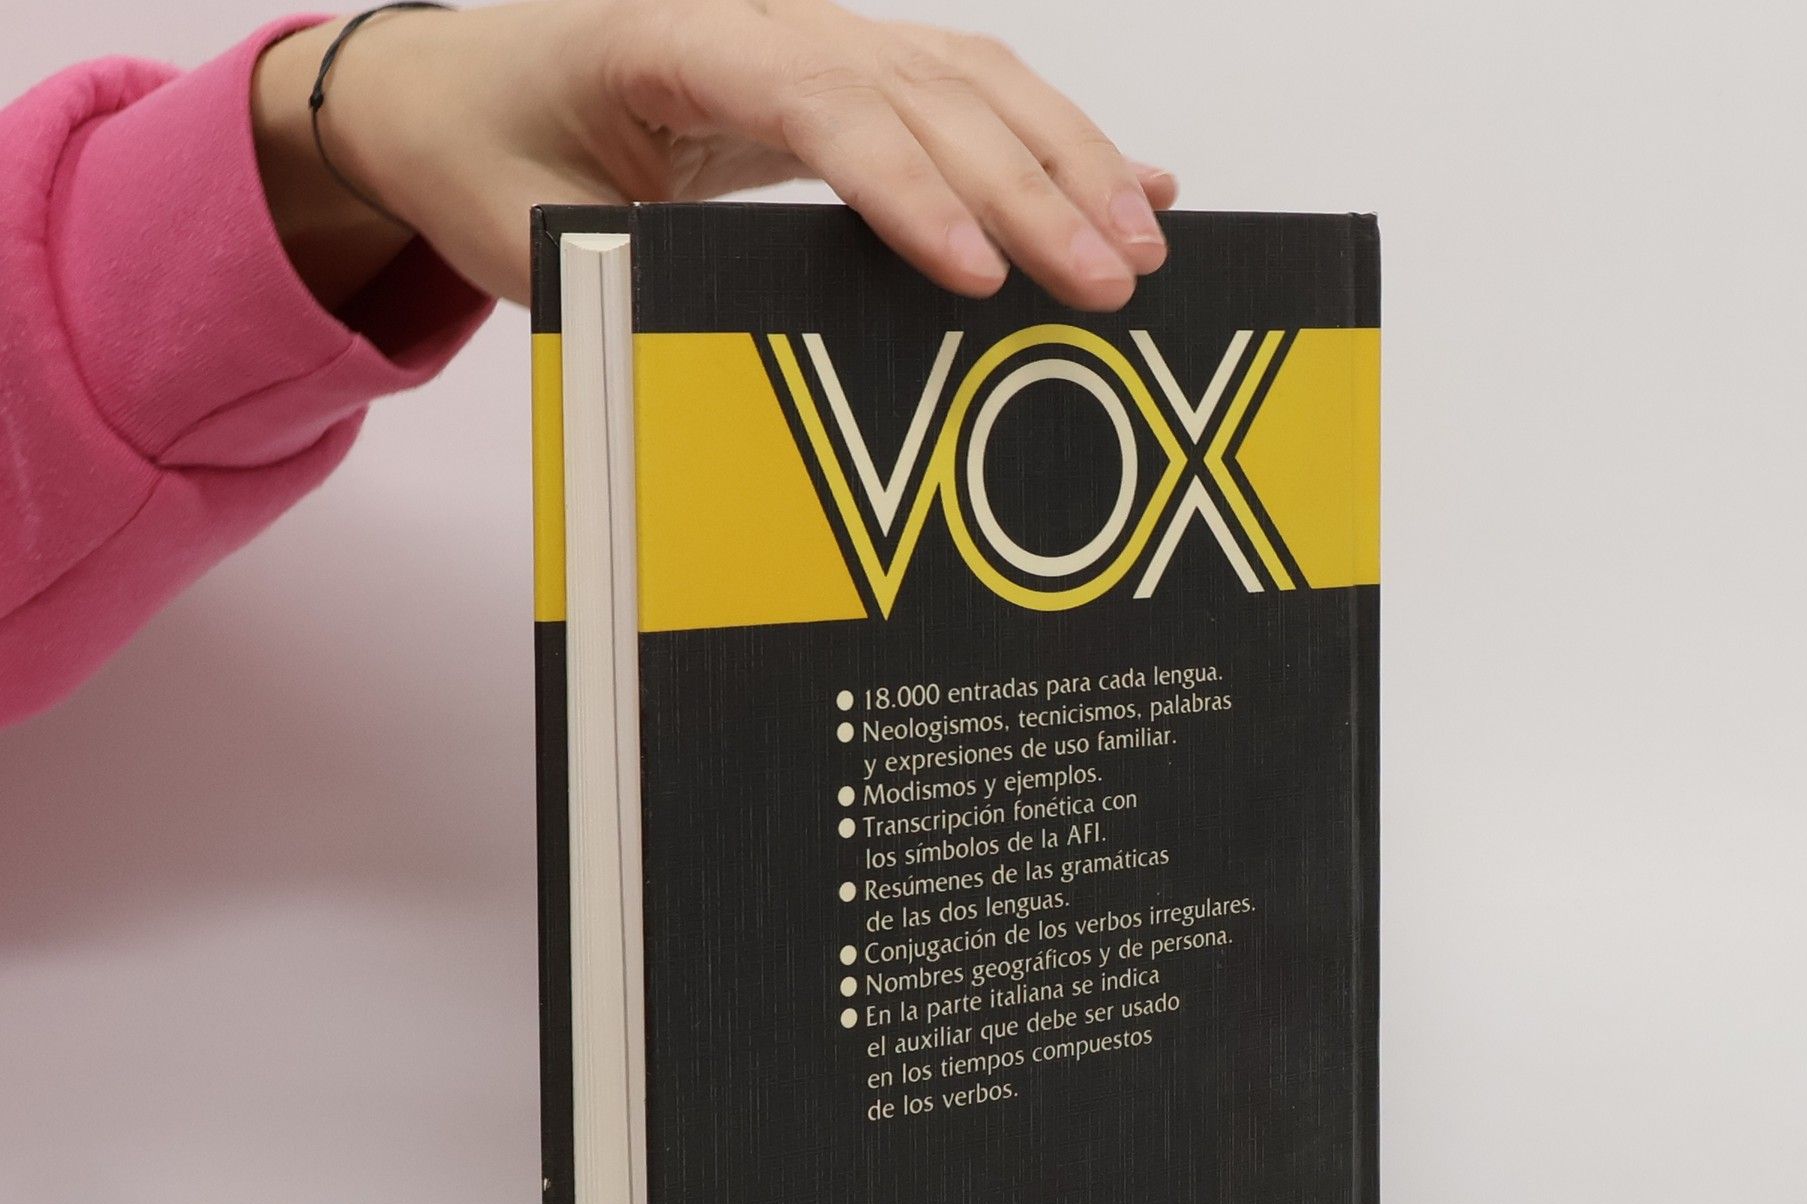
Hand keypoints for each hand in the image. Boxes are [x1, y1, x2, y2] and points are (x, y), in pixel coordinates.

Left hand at [252, 0, 1178, 312]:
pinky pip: (962, 89)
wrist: (452, 82)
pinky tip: (1128, 182)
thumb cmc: (484, 152)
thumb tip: (753, 354)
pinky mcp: (839, 65)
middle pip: (925, 89)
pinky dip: (1047, 140)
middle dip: (1030, 189)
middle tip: (1111, 284)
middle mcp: (760, 16)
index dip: (912, 194)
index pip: (822, 106)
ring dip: (1065, 159)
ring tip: (1142, 245)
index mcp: (671, 40)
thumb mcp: (529, 230)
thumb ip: (631, 273)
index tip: (978, 280)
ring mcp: (810, 30)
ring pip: (969, 76)